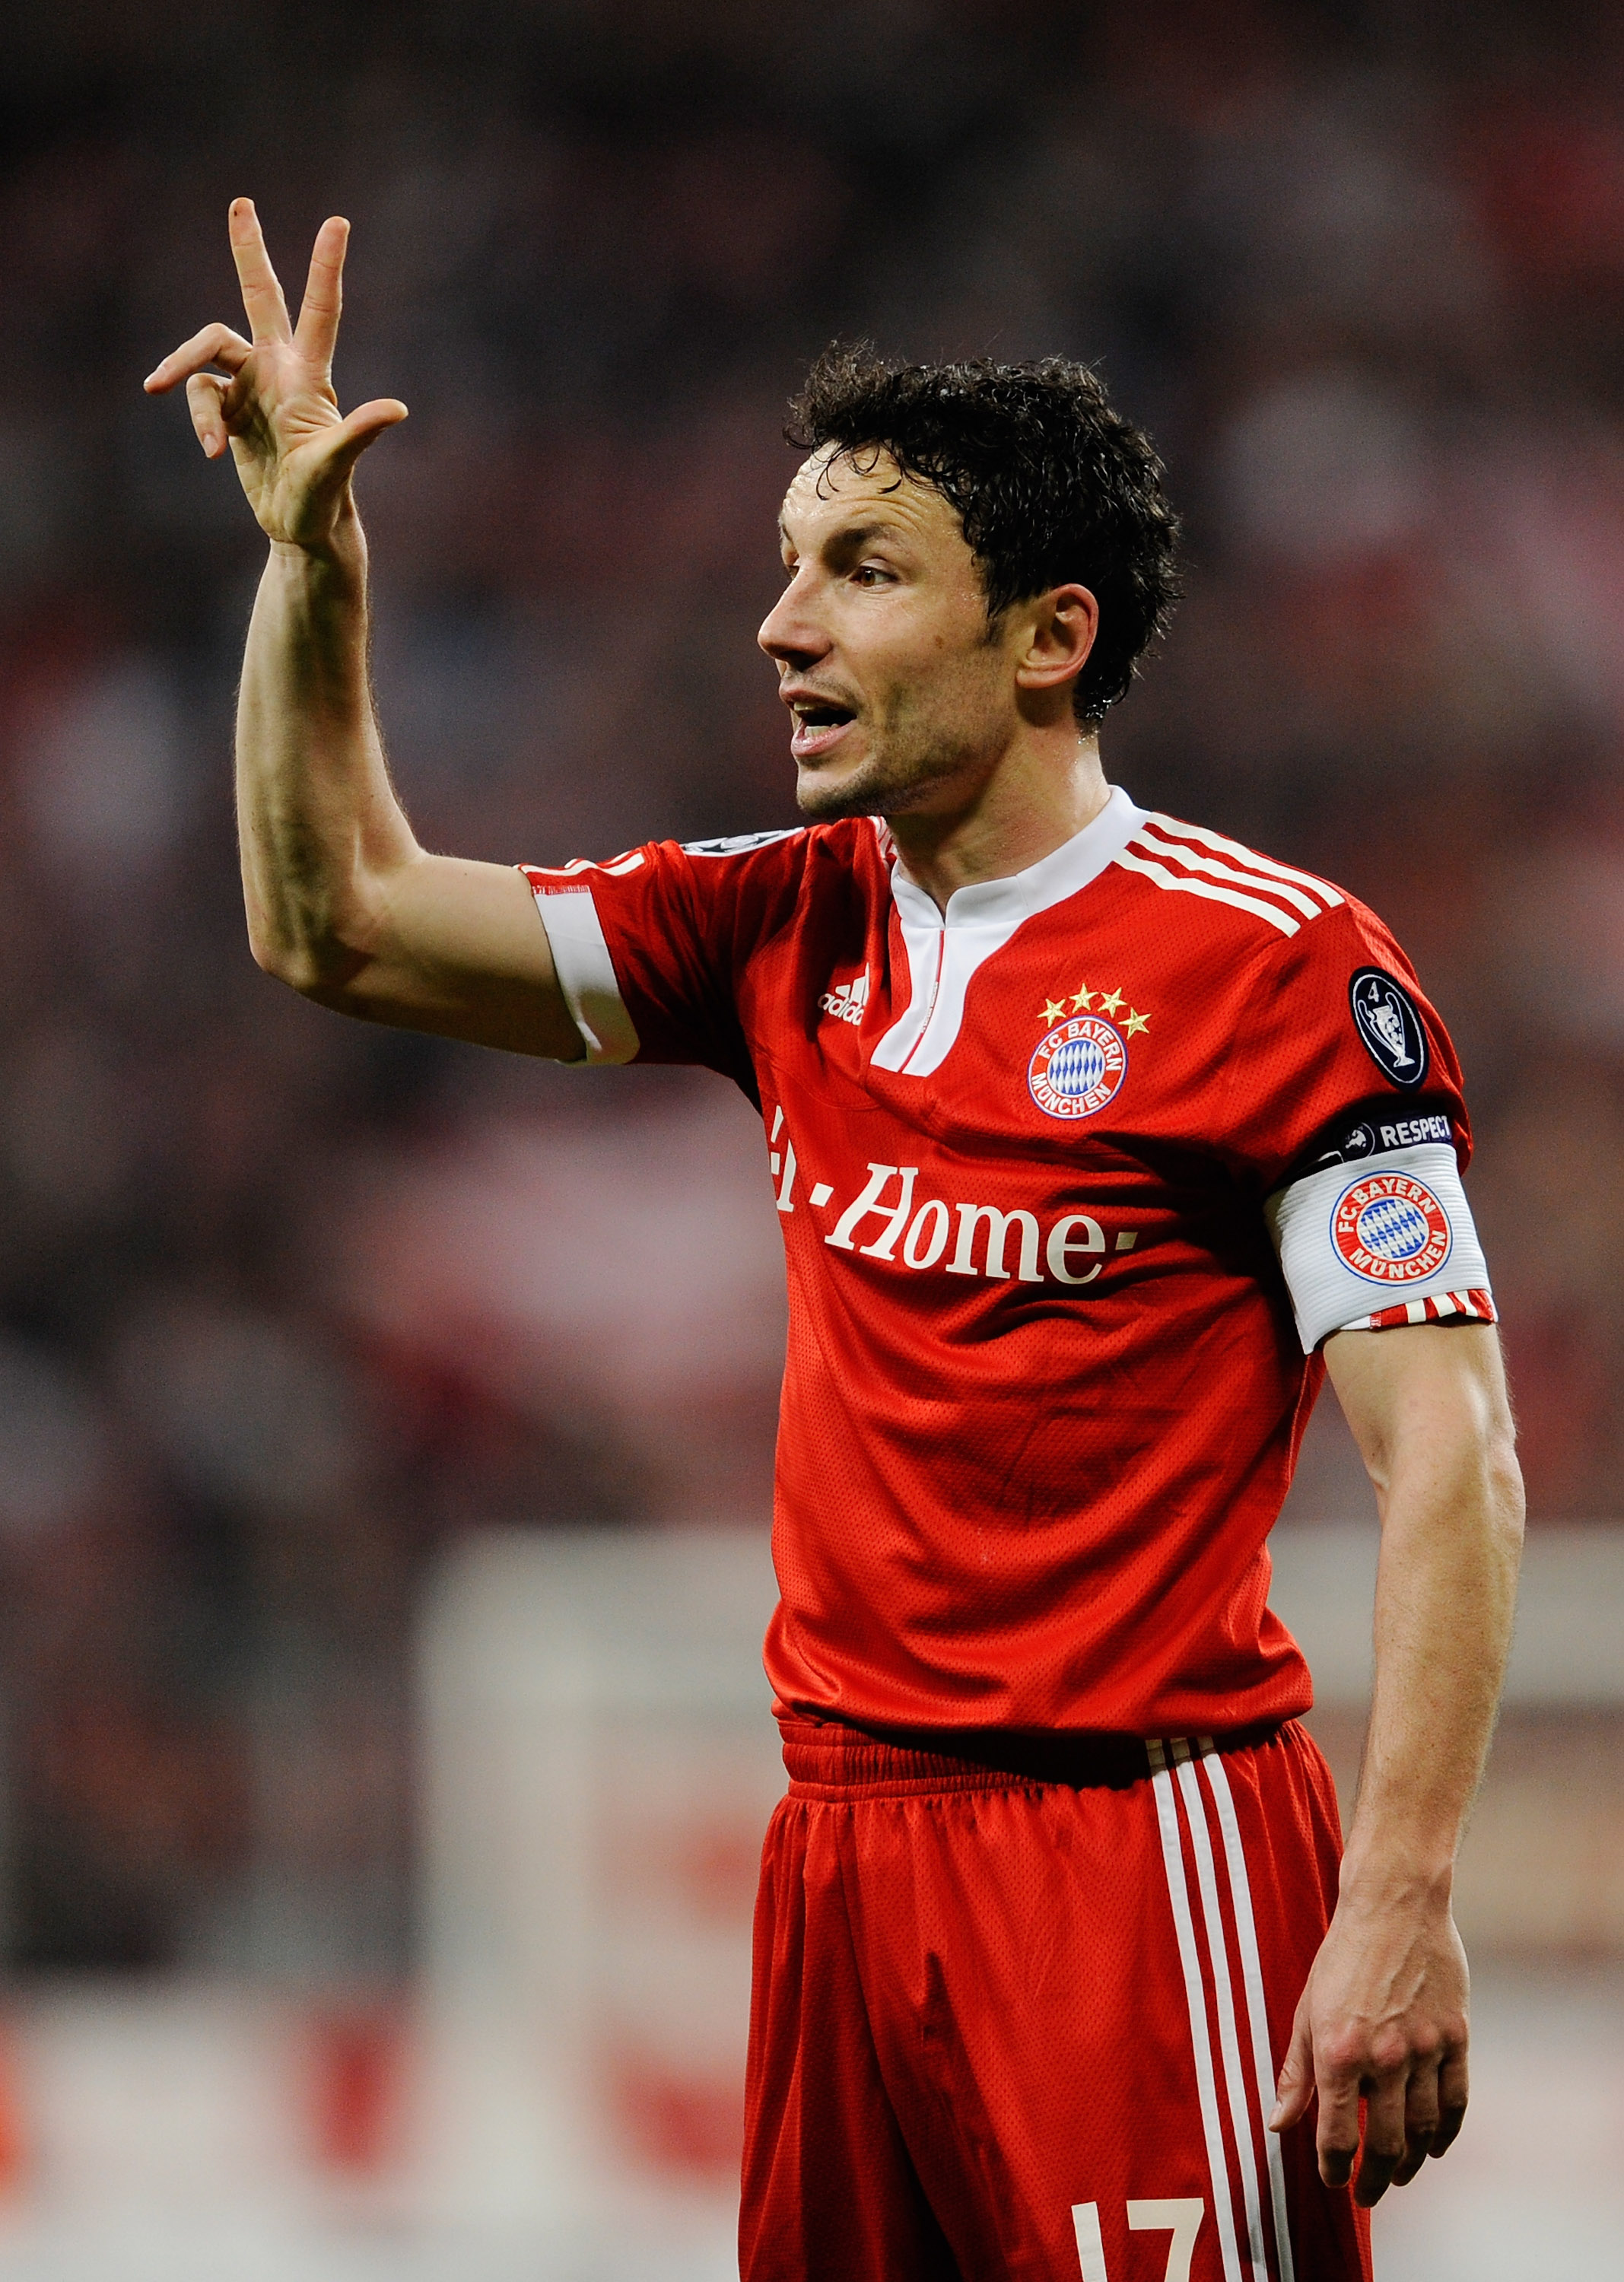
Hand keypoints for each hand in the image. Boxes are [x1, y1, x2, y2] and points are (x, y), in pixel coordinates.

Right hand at [143, 198, 405, 548]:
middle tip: (240, 203)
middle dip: (249, 252)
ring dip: (183, 372)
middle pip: (260, 296)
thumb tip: (398, 409)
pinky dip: (196, 418)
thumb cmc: (324, 497)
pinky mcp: (226, 406)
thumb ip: (360, 432)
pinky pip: (197, 392)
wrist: (299, 527)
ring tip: (177, 411)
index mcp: (308, 373)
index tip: (337, 222)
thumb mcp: (337, 464)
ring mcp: (250, 384)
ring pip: (206, 348)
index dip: (325, 266)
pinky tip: (212, 451)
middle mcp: (278, 368)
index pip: (320, 309)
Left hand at [1268, 1884, 1469, 2206]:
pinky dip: (1445, 2134)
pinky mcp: (1456, 2038)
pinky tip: (1432, 2148)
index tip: (1332, 2181)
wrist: (1394, 1906)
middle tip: (1366, 2195)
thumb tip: (1278, 2126)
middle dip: (1372, 2179)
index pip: (1336, 2136)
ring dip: (1408, 2163)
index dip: (1333, 2168)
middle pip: (1383, 2144)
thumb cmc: (1342, 1957)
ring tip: (1395, 2174)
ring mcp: (1425, 2049)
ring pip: (1422, 2130)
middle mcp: (1384, 2057)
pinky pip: (1455, 2102)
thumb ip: (1295, 2074)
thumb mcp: (1305, 2011)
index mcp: (1338, 2051)